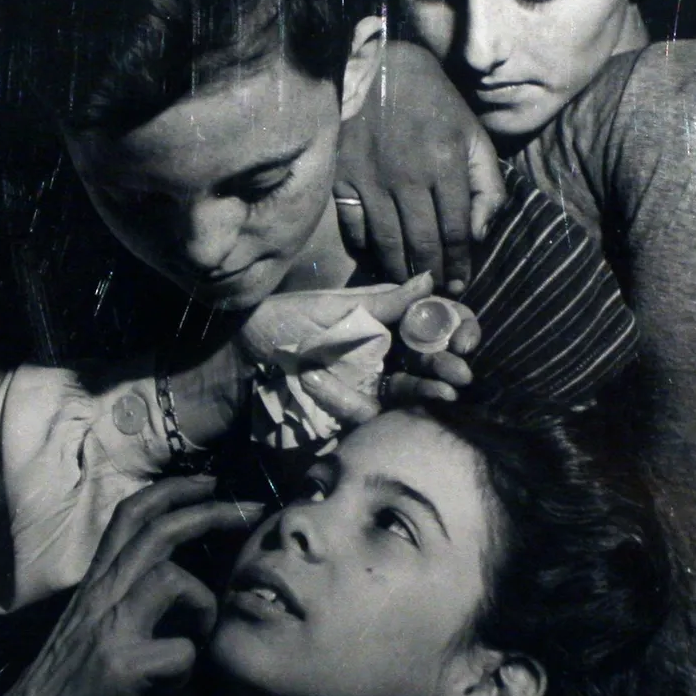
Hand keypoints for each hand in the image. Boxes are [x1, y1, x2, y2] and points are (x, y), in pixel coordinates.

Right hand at [0, 477, 261, 695]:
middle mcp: (102, 594)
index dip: (172, 490)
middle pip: (158, 531)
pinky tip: (174, 684)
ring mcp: (110, 628)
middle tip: (249, 510)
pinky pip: (179, 652)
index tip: (210, 480)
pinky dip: (187, 668)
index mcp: (97, 582)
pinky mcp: (120, 667)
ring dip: (203, 603)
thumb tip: (180, 581)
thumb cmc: (65, 682)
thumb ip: (127, 597)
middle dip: (209, 512)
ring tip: (202, 633)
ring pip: (171, 579)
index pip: (130, 515)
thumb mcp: (92, 623)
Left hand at [243, 272, 479, 427]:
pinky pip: (366, 415)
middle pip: (430, 361)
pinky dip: (368, 407)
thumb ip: (383, 301)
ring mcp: (366, 386)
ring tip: (444, 396)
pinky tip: (381, 403)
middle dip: (449, 365)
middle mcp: (382, 354)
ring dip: (428, 393)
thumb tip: (430, 279)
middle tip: (460, 371)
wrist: (230, 364)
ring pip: (409, 393)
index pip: (433, 322)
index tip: (465, 336)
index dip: (456, 327)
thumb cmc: (278, 325)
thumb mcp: (330, 308)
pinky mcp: (345, 415)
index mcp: (383, 321)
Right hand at [334, 41, 503, 292]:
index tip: (460, 284)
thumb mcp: (472, 135)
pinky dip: (366, 247)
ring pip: (387, 241)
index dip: (460, 264)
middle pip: (423, 242)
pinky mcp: (341, 176)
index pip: (456, 230)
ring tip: (409, 284)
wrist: (379, 67)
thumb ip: (487, 184)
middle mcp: (408, 174)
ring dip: (401, 270)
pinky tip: (377, 256)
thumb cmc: (433, 104)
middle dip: (433, 274)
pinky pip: (354, 226)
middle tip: (436, 293)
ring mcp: (371, 177)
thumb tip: (480, 233)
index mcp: (446, 161)